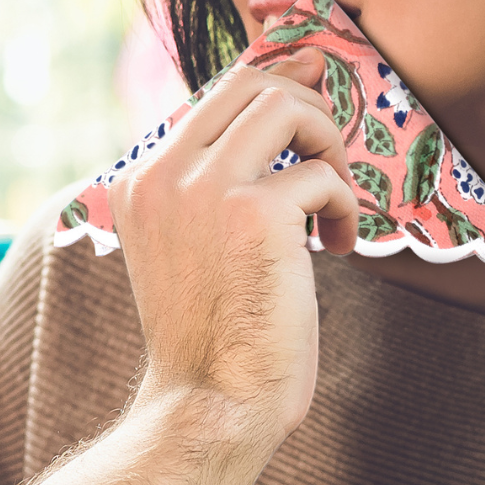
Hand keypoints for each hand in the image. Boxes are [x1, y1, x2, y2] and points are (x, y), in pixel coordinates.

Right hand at [110, 47, 357, 438]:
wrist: (212, 403)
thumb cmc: (217, 329)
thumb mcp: (197, 239)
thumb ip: (221, 175)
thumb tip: (297, 81)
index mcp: (139, 180)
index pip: (214, 93)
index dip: (277, 92)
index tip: (312, 122)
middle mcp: (161, 174)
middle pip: (251, 82)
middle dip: (307, 110)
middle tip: (327, 161)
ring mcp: (204, 189)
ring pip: (286, 106)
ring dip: (328, 144)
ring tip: (333, 199)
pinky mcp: (255, 215)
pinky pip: (322, 176)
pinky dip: (345, 208)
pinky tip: (338, 248)